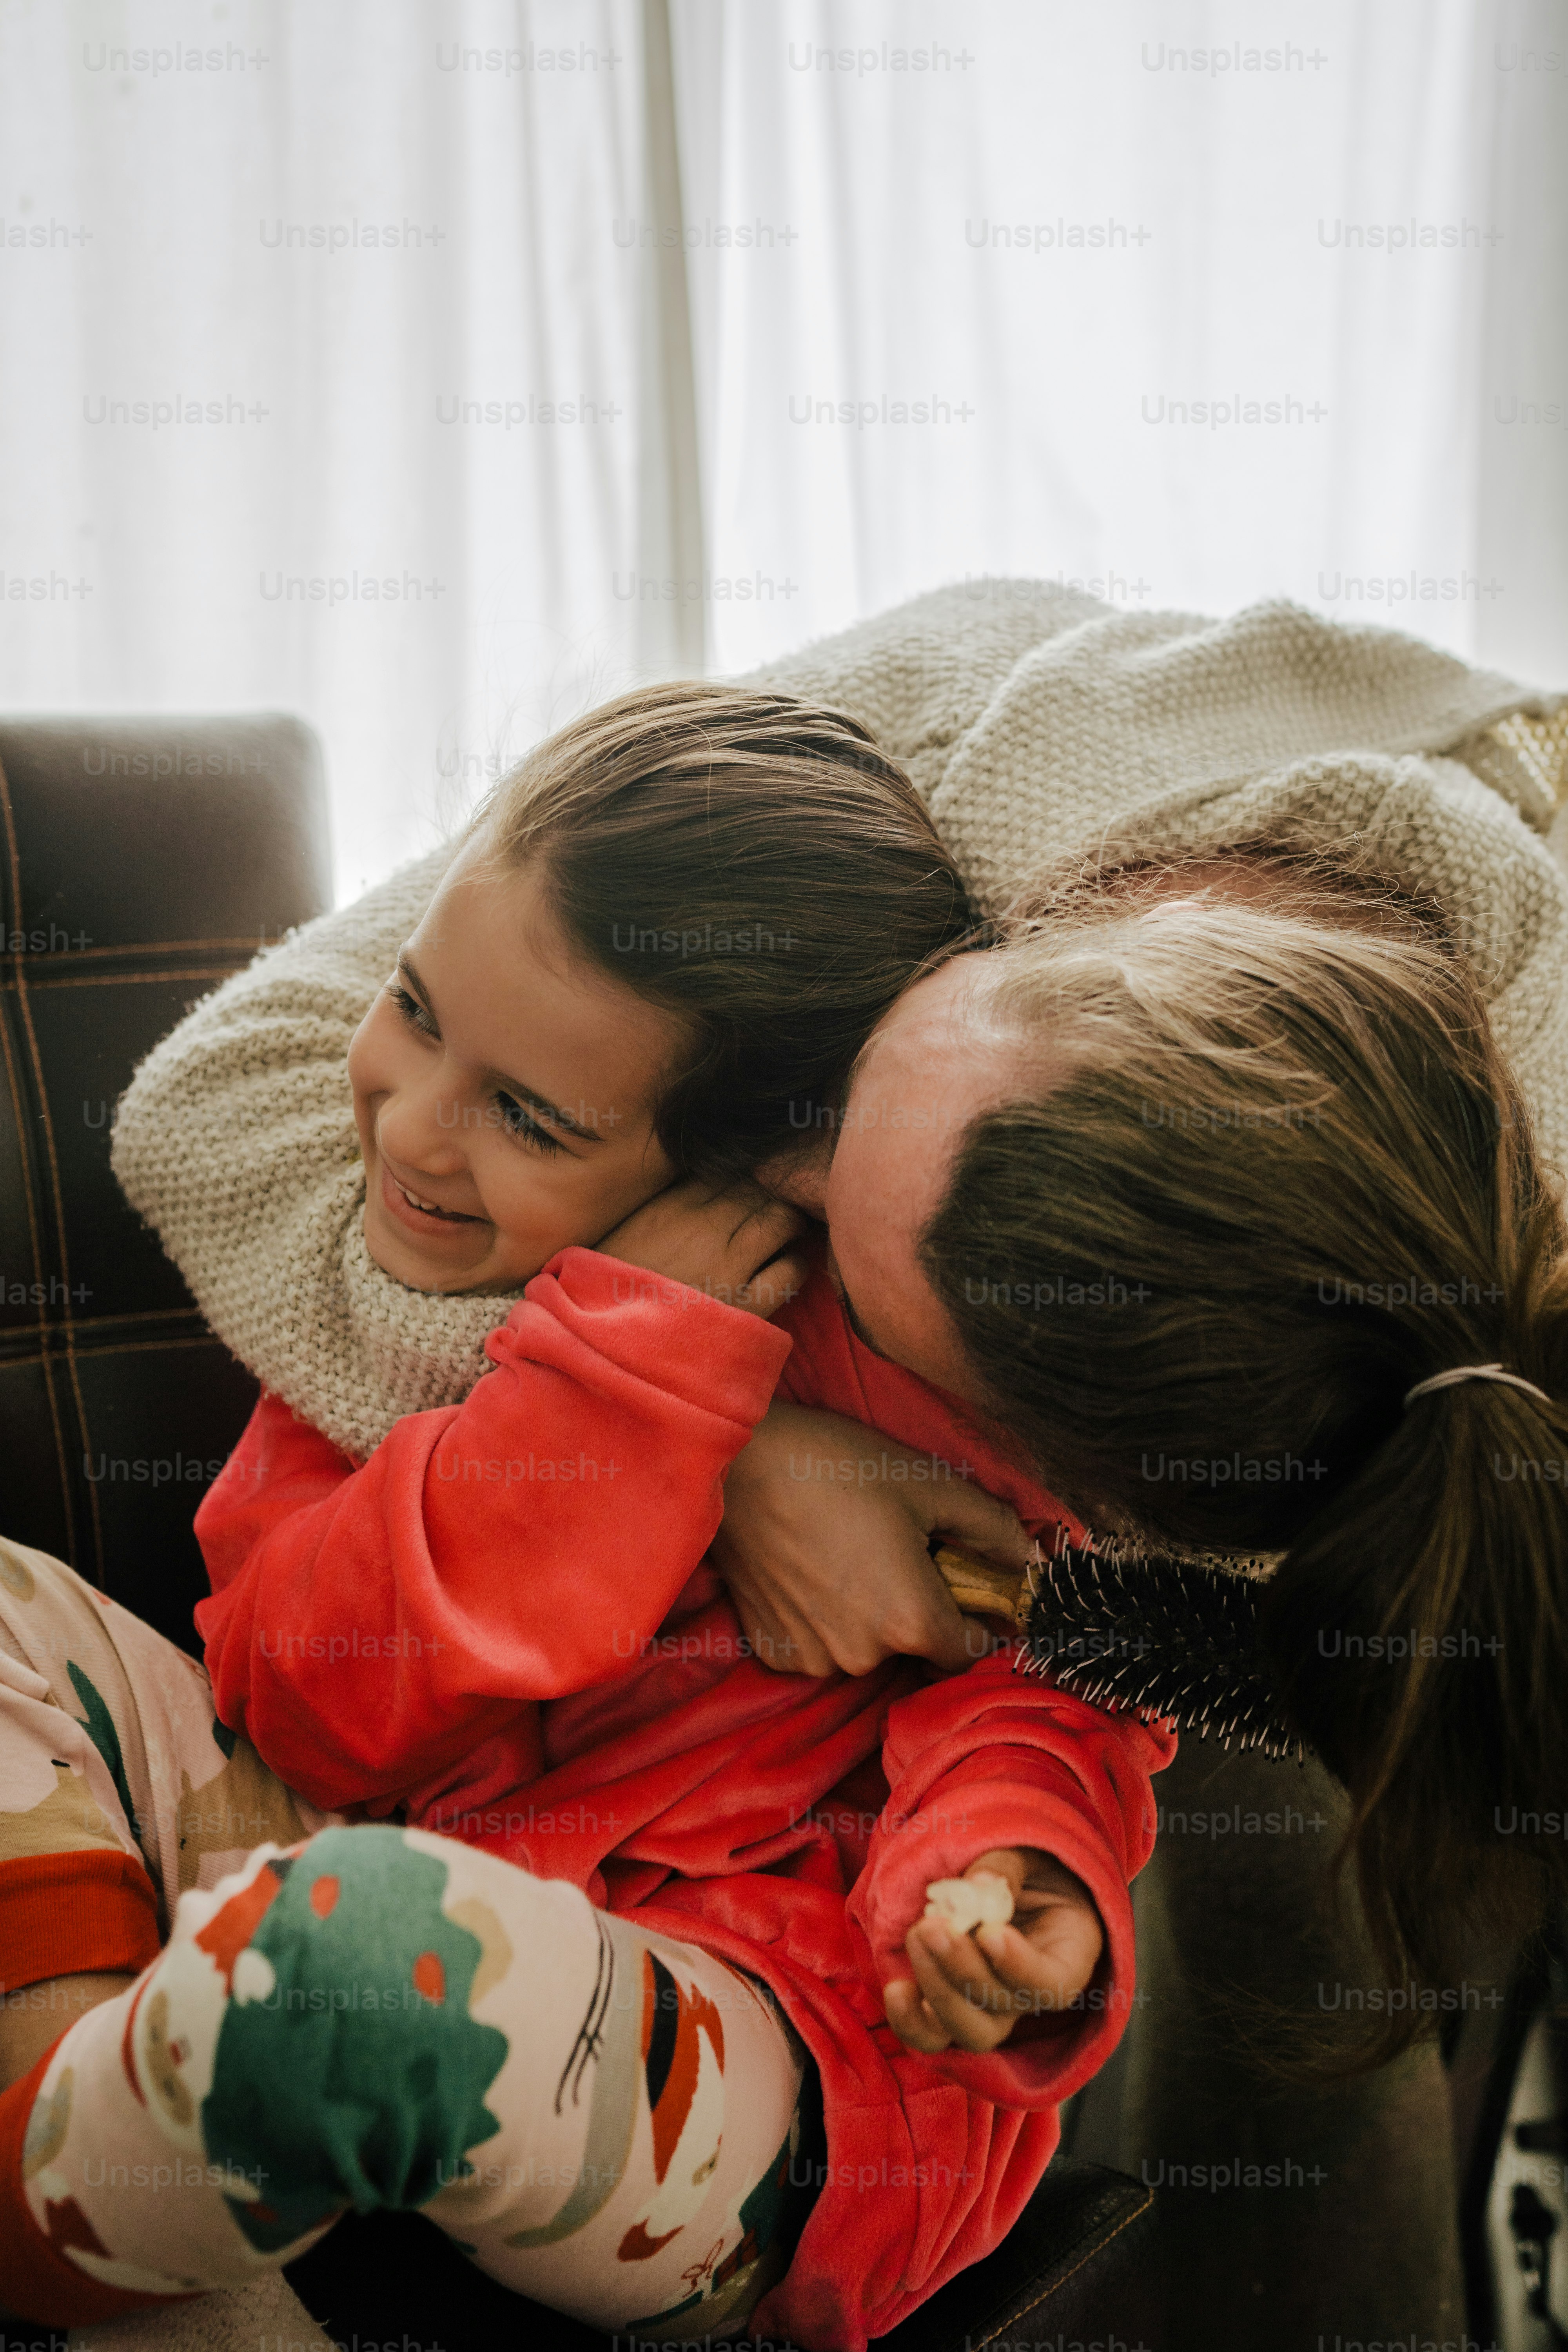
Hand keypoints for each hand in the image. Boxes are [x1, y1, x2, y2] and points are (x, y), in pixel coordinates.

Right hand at [597, 1178, 808, 1319]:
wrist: (602, 1345)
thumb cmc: (606, 1291)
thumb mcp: (624, 1233)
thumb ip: (660, 1204)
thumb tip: (693, 1183)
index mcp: (670, 1204)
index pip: (728, 1171)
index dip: (744, 1180)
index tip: (747, 1190)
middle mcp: (703, 1226)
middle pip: (760, 1190)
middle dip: (772, 1197)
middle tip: (774, 1212)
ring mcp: (726, 1265)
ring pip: (783, 1221)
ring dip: (788, 1225)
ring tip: (784, 1237)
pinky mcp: (745, 1306)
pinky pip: (791, 1270)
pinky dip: (796, 1264)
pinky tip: (787, 1270)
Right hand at [711, 1401, 1033, 1676]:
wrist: (739, 1463)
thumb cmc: (836, 1465)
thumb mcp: (929, 1484)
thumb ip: (991, 1527)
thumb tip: (1030, 1558)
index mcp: (912, 1620)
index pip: (969, 1651)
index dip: (973, 1618)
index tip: (959, 1582)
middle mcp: (864, 1656)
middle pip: (915, 1647)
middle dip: (916, 1607)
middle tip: (895, 1549)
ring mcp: (815, 1659)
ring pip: (867, 1648)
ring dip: (869, 1615)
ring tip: (848, 1553)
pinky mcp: (775, 1652)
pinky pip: (822, 1647)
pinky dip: (826, 1619)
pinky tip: (812, 1570)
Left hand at [885, 1848, 1104, 2054]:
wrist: (1014, 1881)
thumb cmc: (1030, 1866)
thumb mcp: (1031, 1855)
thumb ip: (1007, 1866)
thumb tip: (977, 1886)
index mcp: (1067, 1958)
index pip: (1051, 1983)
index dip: (1019, 1965)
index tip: (989, 1931)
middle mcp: (1029, 1995)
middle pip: (1001, 2007)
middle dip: (963, 1970)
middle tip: (933, 1924)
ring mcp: (990, 2008)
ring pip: (969, 2028)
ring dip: (937, 1988)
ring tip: (917, 1935)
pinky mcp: (951, 2007)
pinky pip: (933, 2034)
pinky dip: (911, 2021)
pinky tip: (896, 1989)